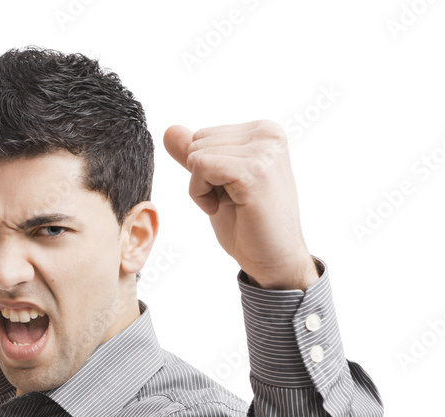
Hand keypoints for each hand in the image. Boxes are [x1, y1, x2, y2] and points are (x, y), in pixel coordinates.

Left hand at [163, 120, 318, 289]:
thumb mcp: (215, 182)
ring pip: (196, 155)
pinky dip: (200, 194)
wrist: (274, 259)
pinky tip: (222, 208)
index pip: (202, 136)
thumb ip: (196, 154)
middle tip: (230, 201)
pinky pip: (200, 167)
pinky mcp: (253, 172)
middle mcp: (267, 134)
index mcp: (264, 131)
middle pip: (197, 142)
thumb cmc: (247, 224)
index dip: (204, 170)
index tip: (230, 191)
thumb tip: (170, 130)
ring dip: (202, 188)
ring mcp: (263, 151)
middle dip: (201, 177)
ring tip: (232, 205)